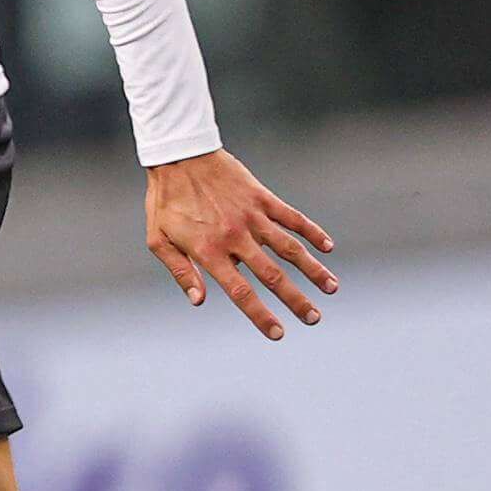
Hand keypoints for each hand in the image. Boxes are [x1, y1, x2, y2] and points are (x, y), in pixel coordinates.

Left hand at [145, 150, 336, 339]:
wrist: (177, 156)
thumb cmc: (165, 201)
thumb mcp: (159, 239)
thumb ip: (180, 271)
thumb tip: (198, 301)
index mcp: (209, 251)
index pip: (240, 291)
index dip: (260, 314)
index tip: (278, 333)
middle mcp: (235, 237)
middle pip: (272, 275)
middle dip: (295, 299)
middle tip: (314, 319)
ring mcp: (252, 217)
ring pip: (290, 248)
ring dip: (313, 270)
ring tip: (332, 289)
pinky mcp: (262, 198)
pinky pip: (292, 217)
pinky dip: (312, 232)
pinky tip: (328, 247)